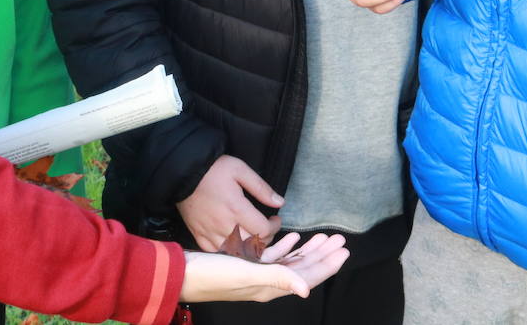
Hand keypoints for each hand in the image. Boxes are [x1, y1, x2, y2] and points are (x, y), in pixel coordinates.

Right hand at [176, 155, 283, 251]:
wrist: (182, 172)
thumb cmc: (212, 169)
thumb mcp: (240, 170)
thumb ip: (261, 187)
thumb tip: (280, 202)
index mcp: (236, 209)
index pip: (264, 230)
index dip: (274, 226)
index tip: (275, 219)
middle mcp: (224, 225)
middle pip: (252, 246)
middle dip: (265, 239)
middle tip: (265, 227)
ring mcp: (210, 233)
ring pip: (235, 253)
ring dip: (248, 248)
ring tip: (251, 235)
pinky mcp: (198, 235)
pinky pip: (216, 253)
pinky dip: (228, 251)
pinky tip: (233, 242)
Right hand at [180, 233, 349, 302]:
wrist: (181, 273)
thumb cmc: (212, 274)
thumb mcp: (245, 274)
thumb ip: (277, 278)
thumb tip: (306, 289)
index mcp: (271, 286)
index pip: (308, 276)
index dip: (328, 264)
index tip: (345, 251)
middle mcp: (267, 283)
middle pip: (303, 268)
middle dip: (323, 254)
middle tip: (340, 239)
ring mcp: (256, 274)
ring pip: (290, 261)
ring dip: (307, 248)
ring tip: (323, 236)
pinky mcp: (245, 265)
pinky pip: (272, 256)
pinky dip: (285, 246)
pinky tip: (292, 237)